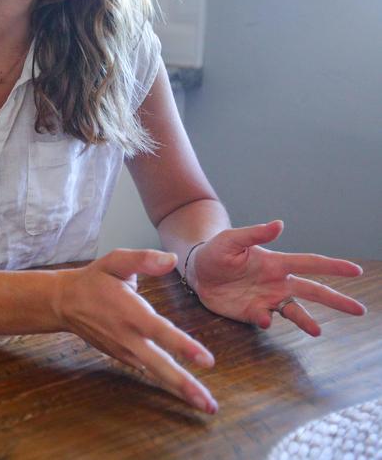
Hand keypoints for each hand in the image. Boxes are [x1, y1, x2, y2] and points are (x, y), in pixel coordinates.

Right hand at [57, 249, 217, 413]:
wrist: (64, 303)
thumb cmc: (94, 280)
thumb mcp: (114, 261)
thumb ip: (142, 259)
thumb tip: (171, 260)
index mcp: (129, 312)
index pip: (159, 331)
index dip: (183, 346)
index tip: (207, 360)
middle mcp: (128, 336)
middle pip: (159, 365)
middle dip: (184, 385)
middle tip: (209, 405)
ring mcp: (125, 351)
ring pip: (156, 373)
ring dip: (180, 390)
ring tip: (205, 406)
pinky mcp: (123, 357)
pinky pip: (149, 371)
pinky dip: (167, 383)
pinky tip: (185, 393)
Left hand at [188, 220, 366, 334]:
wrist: (196, 272)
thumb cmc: (216, 251)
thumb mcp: (231, 240)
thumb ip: (254, 233)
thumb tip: (279, 224)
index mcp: (277, 263)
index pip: (310, 264)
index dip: (333, 267)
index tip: (355, 270)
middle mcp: (278, 282)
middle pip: (313, 292)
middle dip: (336, 300)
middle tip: (359, 310)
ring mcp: (267, 299)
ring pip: (295, 311)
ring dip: (306, 321)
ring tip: (318, 331)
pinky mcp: (252, 313)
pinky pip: (265, 320)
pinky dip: (267, 321)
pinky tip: (265, 319)